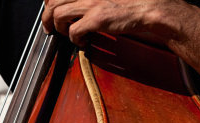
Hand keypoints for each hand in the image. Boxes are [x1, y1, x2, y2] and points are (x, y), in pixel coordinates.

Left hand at [42, 0, 179, 46]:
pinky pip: (74, 31)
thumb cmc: (133, 0)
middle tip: (50, 27)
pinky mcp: (97, 18)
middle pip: (53, 1)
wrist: (152, 6)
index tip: (52, 9)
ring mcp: (91, 2)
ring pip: (58, 15)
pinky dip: (75, 39)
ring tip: (67, 34)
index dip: (51, 1)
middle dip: (47, 17)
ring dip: (59, 28)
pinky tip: (83, 41)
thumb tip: (77, 4)